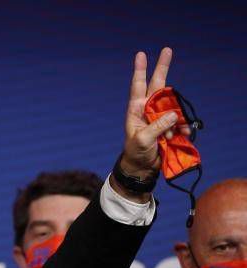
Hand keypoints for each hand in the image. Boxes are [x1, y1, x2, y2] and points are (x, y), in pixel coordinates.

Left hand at [114, 47, 190, 200]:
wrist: (143, 167)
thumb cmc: (136, 152)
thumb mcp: (142, 140)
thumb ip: (157, 127)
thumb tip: (174, 114)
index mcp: (136, 110)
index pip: (138, 86)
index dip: (140, 70)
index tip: (141, 54)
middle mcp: (149, 109)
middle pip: (157, 85)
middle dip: (162, 68)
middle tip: (167, 49)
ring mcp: (160, 115)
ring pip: (173, 106)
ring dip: (175, 121)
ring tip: (167, 138)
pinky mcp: (170, 125)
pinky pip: (181, 121)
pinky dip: (183, 128)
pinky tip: (180, 137)